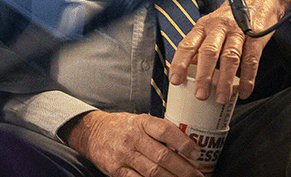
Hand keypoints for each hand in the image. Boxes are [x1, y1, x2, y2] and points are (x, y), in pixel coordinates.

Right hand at [63, 110, 202, 176]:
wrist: (93, 133)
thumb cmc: (121, 127)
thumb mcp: (139, 120)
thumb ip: (158, 130)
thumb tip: (186, 143)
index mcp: (141, 123)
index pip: (165, 131)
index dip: (183, 143)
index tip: (196, 153)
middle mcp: (133, 138)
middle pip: (162, 156)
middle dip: (184, 169)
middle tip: (198, 176)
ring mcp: (124, 156)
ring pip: (153, 172)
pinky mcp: (117, 171)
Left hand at [169, 0, 290, 102]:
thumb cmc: (231, 17)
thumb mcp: (211, 26)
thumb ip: (200, 46)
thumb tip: (190, 68)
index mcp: (203, 26)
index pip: (187, 44)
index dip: (180, 63)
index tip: (175, 80)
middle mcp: (219, 27)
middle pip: (209, 52)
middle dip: (203, 75)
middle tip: (200, 94)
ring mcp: (238, 32)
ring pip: (230, 57)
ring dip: (225, 80)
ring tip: (221, 97)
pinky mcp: (255, 37)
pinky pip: (251, 60)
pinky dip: (248, 78)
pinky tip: (245, 91)